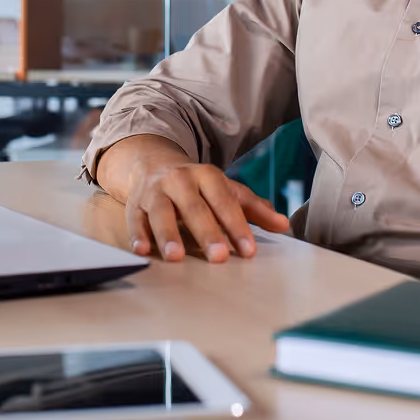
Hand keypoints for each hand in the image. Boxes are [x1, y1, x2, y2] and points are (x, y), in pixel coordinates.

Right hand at [97, 135, 291, 261]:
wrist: (153, 162)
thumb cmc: (197, 184)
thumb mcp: (226, 189)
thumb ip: (254, 208)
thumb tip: (283, 225)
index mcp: (207, 176)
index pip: (224, 201)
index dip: (237, 225)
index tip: (249, 251)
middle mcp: (180, 181)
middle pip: (194, 208)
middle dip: (206, 232)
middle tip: (218, 256)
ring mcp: (155, 192)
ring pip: (161, 213)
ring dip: (168, 235)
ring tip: (176, 257)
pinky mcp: (135, 205)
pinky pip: (135, 220)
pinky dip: (137, 235)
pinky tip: (142, 251)